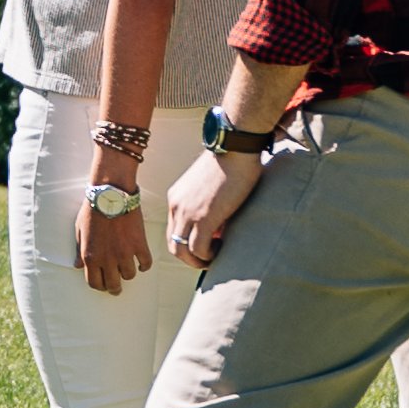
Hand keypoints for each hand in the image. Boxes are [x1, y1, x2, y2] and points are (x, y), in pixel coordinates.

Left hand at [75, 170, 153, 295]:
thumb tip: (77, 265)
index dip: (100, 286)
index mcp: (90, 257)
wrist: (111, 194)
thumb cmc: (93, 209)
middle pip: (113, 285)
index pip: (94, 283)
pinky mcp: (139, 245)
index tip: (104, 285)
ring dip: (128, 273)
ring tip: (128, 268)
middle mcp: (107, 259)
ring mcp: (124, 253)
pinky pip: (145, 264)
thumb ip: (79, 250)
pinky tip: (141, 263)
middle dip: (115, 288)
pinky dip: (144, 265)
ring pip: (129, 276)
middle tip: (117, 287)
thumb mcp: (79, 230)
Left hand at [162, 144, 266, 265]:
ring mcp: (188, 212)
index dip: (189, 243)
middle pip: (173, 244)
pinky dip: (208, 257)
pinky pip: (198, 249)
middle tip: (210, 258)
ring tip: (215, 258)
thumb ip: (210, 206)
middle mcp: (176, 206)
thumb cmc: (231, 160)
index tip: (208, 245)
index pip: (174, 230)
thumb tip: (220, 227)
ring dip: (197, 261)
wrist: (235, 146)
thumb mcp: (211, 186)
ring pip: (181, 250)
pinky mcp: (203, 217)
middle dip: (190, 258)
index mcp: (177, 197)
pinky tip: (221, 251)